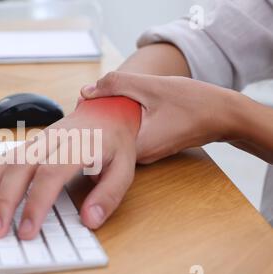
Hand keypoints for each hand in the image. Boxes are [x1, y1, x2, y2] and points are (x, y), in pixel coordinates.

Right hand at [0, 97, 140, 239]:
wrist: (104, 112)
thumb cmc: (114, 144)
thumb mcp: (124, 169)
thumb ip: (108, 195)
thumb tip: (90, 220)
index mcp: (78, 145)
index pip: (51, 173)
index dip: (35, 202)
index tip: (25, 230)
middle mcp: (50, 141)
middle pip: (19, 168)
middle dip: (3, 201)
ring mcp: (33, 141)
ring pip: (3, 163)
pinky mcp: (24, 145)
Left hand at [80, 72, 238, 163]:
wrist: (224, 115)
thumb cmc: (193, 102)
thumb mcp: (152, 86)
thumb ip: (117, 85)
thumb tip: (86, 90)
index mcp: (136, 148)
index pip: (98, 142)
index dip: (86, 124)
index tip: (79, 108)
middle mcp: (139, 158)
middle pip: (105, 142)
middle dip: (95, 122)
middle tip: (86, 103)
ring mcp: (146, 155)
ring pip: (117, 139)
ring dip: (109, 122)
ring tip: (101, 104)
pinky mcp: (152, 148)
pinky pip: (129, 137)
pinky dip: (123, 124)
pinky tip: (122, 109)